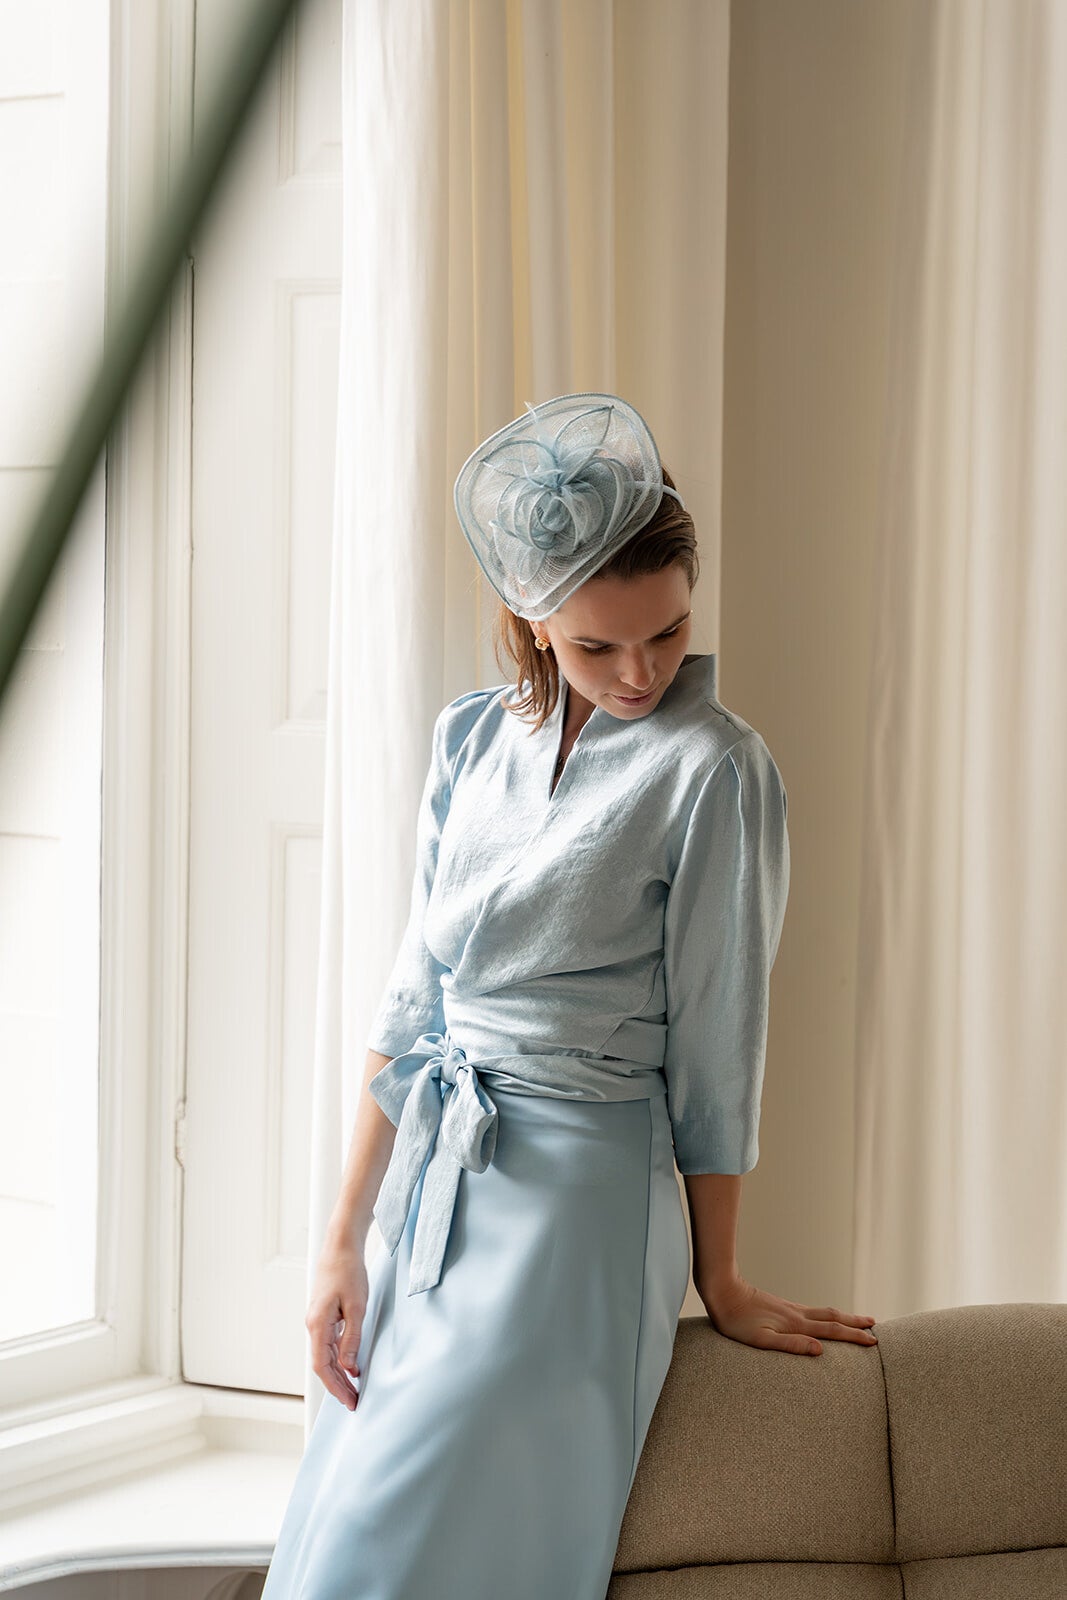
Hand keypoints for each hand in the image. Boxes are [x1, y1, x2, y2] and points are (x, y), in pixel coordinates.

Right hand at [305, 1236, 369, 1408]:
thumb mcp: (357, 1307)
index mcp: (317, 1325)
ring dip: (339, 1374)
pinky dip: (339, 1359)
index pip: (322, 1366)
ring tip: (354, 1390)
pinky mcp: (324, 1316)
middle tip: (355, 1403)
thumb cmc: (349, 1272)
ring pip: (325, 1356)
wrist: (340, 1247)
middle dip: (338, 1386)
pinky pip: (328, 1345)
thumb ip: (352, 1339)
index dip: (336, 1387)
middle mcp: (313, 1325)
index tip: (350, 1401)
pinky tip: (350, 1367)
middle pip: (322, 1365)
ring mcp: (316, 1321)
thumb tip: (350, 1368)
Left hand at [696, 1272, 877, 1356]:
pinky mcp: (781, 1306)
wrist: (722, 1291)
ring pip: (823, 1312)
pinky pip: (811, 1311)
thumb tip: (821, 1350)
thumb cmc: (737, 1322)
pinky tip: (822, 1318)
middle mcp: (796, 1314)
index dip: (854, 1337)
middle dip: (855, 1323)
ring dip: (843, 1317)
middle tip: (875, 1327)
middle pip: (833, 1318)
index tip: (873, 1341)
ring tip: (856, 1320)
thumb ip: (790, 1345)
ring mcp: (789, 1309)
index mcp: (795, 1324)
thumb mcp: (761, 1340)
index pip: (832, 1332)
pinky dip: (826, 1314)